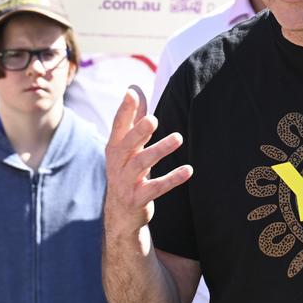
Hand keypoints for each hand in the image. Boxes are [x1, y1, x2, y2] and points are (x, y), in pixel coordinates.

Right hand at [104, 86, 192, 235]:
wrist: (121, 213)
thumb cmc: (127, 170)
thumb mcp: (128, 146)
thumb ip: (132, 119)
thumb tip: (133, 88)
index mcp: (115, 148)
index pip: (118, 125)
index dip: (124, 109)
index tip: (131, 92)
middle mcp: (117, 163)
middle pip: (127, 144)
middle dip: (139, 131)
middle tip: (154, 119)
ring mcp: (125, 182)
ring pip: (141, 164)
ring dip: (159, 150)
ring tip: (178, 138)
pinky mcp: (137, 199)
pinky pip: (155, 188)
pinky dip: (172, 179)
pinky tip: (188, 170)